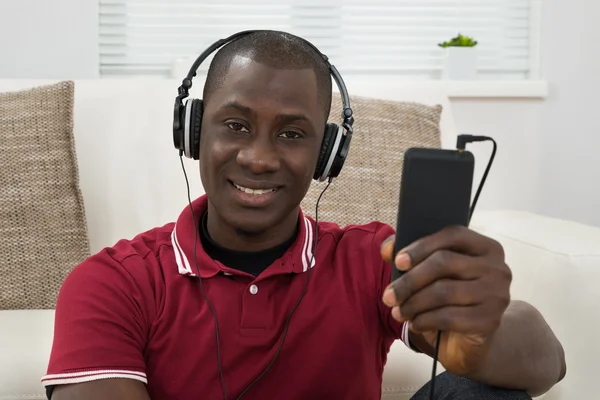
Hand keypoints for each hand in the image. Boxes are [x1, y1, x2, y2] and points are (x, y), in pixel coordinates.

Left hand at [381, 226, 511, 375]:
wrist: (471, 339)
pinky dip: (425, 320)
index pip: (453, 235)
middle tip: (389, 296)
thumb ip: (411, 256)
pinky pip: (449, 316)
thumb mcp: (431, 275)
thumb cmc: (450, 299)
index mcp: (485, 247)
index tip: (398, 261)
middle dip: (410, 280)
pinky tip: (415, 323)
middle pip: (444, 262)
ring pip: (444, 291)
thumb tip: (387, 248)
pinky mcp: (490, 320)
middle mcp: (497, 267)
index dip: (422, 246)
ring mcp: (497, 294)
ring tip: (398, 312)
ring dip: (413, 303)